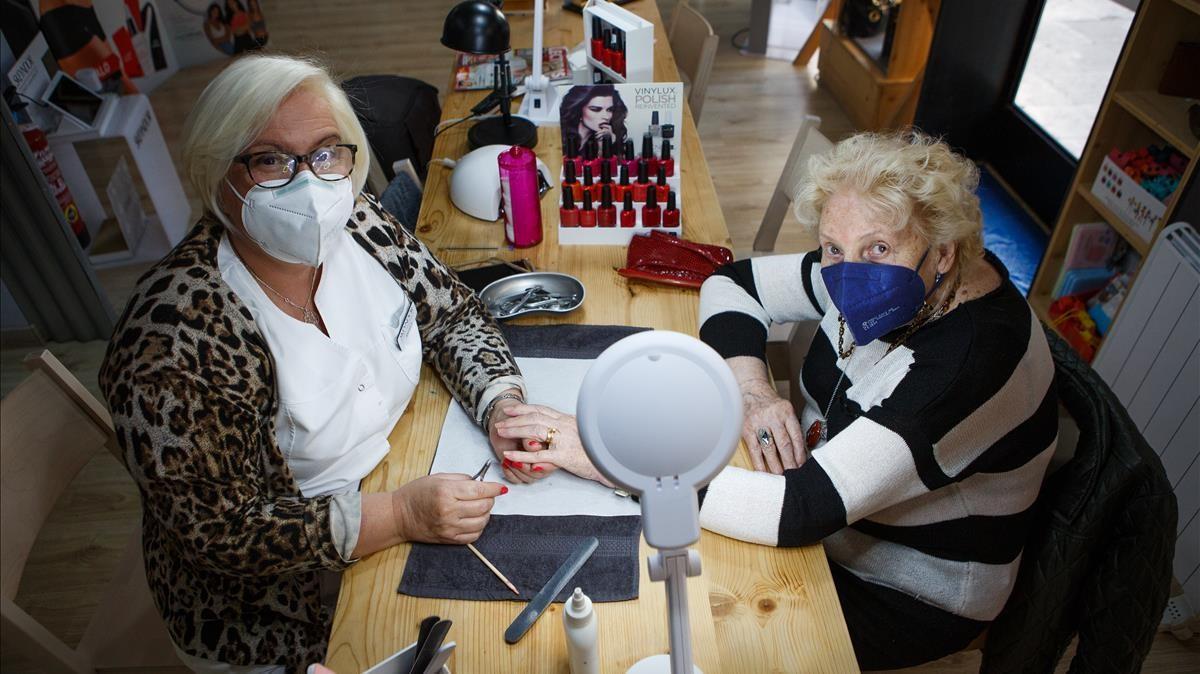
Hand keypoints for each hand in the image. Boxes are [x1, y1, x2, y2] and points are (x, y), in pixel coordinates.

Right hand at [391, 473, 505, 543]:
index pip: (479, 491)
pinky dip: (478, 527)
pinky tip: (473, 519)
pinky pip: (474, 535)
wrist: (399, 515)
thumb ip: (462, 479)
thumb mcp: (438, 478)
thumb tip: (481, 482)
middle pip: (484, 506)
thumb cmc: (416, 493)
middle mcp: (449, 511)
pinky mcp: (449, 539)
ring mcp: (449, 527)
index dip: (494, 488)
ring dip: (485, 513)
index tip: (500, 488)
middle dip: (490, 499)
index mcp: (446, 492)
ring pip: (482, 521)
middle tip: (485, 495)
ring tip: (478, 507)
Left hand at [493, 404, 612, 486]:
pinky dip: (521, 454)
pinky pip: (537, 455)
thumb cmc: (598, 450)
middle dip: (515, 419)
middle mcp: (565, 426)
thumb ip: (569, 429)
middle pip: (534, 418)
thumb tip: (558, 427)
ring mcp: (564, 440)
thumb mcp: (583, 433)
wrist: (612, 462)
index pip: (541, 410)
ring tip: (501, 433)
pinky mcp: (563, 456)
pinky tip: (509, 455)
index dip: (524, 408)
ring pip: (533, 431)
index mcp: (568, 420)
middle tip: (500, 422)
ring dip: (515, 430)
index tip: (511, 409)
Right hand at [740, 380, 806, 474]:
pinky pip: (755, 449)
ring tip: (780, 475)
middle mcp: (773, 417)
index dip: (800, 453)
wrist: (749, 391)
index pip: (796, 436)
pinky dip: (759, 462)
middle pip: (784, 444)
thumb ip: (791, 426)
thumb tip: (799, 451)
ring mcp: (759, 423)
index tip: (801, 464)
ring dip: (776, 464)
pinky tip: (764, 471)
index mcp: (786, 412)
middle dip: (789, 462)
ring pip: (769, 448)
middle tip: (793, 473)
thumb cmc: (769, 403)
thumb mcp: (784, 409)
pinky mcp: (747, 429)